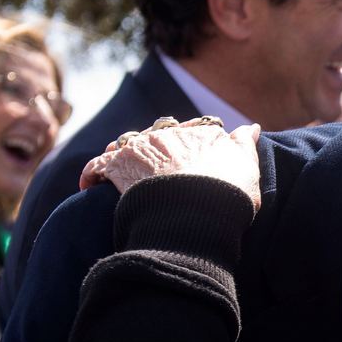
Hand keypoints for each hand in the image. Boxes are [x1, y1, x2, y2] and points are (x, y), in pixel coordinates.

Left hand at [78, 116, 263, 209]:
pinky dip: (92, 175)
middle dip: (154, 147)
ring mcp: (141, 148)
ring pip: (124, 144)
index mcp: (199, 134)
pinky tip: (90, 188)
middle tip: (154, 169)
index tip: (191, 159)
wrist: (195, 214)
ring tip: (121, 173)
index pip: (192, 130)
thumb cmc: (227, 196)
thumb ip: (245, 146)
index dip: (190, 143)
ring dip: (122, 155)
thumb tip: (251, 127)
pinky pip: (96, 167)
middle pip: (156, 135)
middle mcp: (169, 134)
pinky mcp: (116, 167)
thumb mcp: (247, 170)